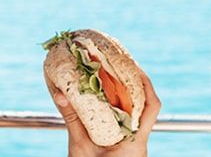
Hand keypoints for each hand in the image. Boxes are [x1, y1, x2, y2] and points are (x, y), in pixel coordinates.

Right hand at [46, 71, 160, 156]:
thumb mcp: (79, 147)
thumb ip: (71, 119)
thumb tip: (58, 91)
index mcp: (136, 141)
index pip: (152, 106)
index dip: (147, 83)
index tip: (135, 65)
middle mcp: (140, 141)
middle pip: (144, 105)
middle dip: (132, 82)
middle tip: (117, 62)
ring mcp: (134, 145)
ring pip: (136, 114)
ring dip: (124, 95)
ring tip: (109, 76)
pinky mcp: (125, 147)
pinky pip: (125, 123)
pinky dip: (116, 109)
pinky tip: (103, 100)